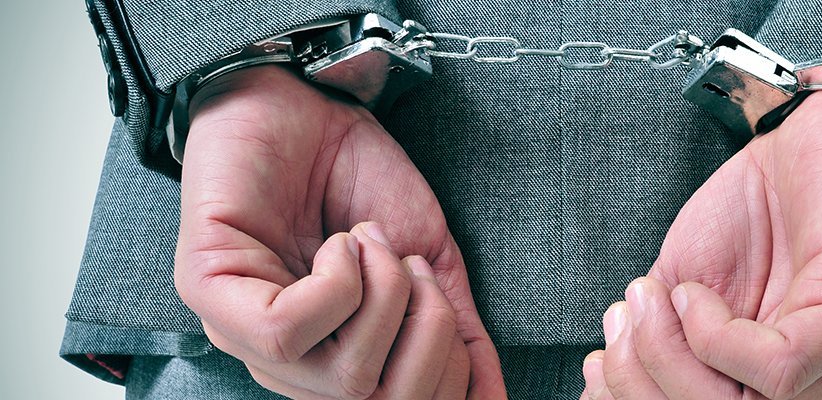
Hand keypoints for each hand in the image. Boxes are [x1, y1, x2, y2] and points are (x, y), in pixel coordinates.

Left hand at [173, 65, 504, 398]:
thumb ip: (456, 332)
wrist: (308, 98)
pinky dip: (338, 284)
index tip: (439, 294)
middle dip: (427, 333)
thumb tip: (494, 398)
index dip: (446, 368)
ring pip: (339, 379)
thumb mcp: (427, 262)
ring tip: (371, 242)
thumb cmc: (360, 178)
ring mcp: (239, 331)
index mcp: (332, 358)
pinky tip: (337, 243)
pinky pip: (285, 333)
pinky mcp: (207, 289)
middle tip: (412, 266)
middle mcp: (284, 361)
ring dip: (383, 298)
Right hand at [583, 91, 821, 398]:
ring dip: (671, 358)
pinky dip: (717, 336)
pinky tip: (696, 294)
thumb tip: (592, 393)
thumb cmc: (744, 215)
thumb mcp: (676, 290)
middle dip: (642, 385)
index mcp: (767, 385)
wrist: (800, 133)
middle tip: (623, 323)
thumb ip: (650, 343)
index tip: (596, 360)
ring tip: (655, 299)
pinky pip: (781, 369)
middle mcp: (812, 384)